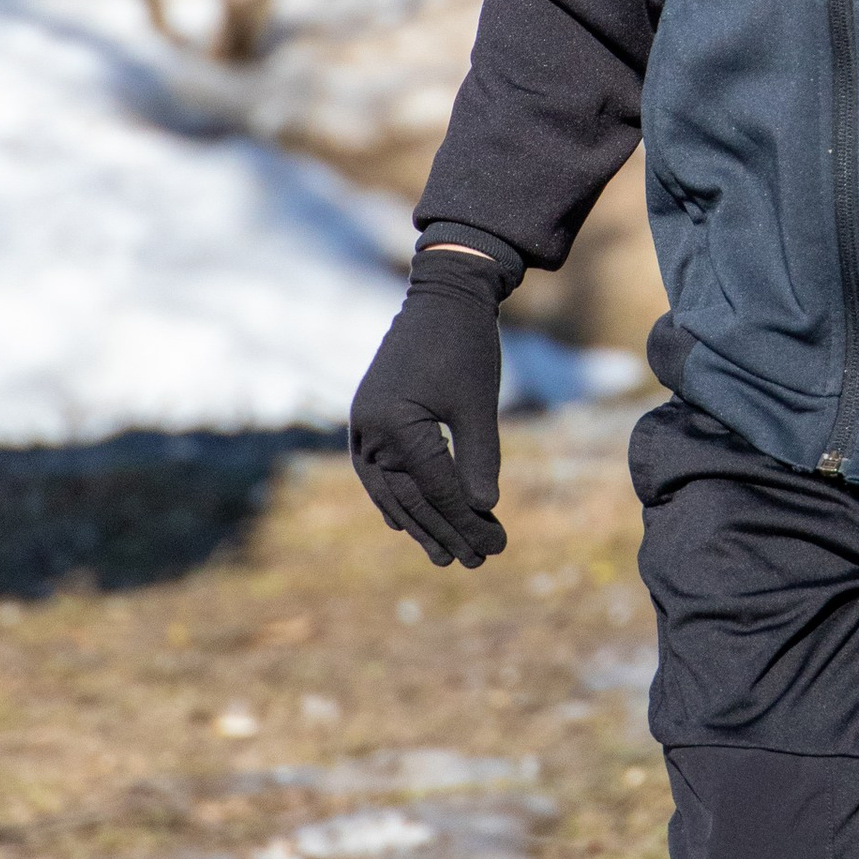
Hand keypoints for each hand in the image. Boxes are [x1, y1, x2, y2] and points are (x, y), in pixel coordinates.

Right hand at [349, 247, 506, 567]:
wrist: (442, 296)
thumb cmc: (466, 346)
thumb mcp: (478, 404)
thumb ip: (478, 457)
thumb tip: (482, 509)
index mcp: (393, 423)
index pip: (434, 486)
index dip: (466, 521)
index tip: (495, 546)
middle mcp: (368, 429)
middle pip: (409, 496)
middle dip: (444, 531)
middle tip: (475, 562)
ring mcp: (363, 425)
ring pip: (390, 490)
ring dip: (419, 524)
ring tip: (445, 556)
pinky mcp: (370, 419)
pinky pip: (379, 472)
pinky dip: (397, 498)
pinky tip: (408, 524)